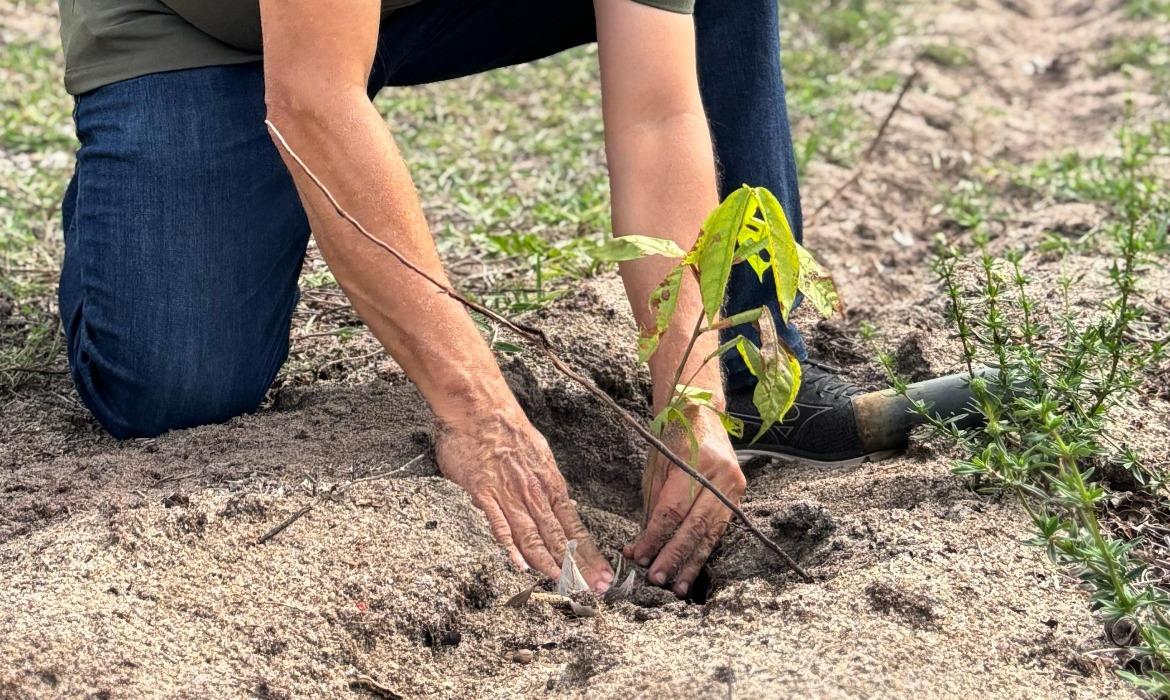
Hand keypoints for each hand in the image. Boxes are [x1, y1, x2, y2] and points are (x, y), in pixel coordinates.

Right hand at [435, 405, 613, 592]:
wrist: (479, 408)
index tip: (602, 575)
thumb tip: (561, 505)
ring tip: (562, 583)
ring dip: (549, 562)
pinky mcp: (485, 494)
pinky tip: (519, 564)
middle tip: (595, 589)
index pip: (574, 527)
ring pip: (533, 535)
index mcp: (550, 484)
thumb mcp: (539, 455)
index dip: (589, 554)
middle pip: (559, 536)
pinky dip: (510, 545)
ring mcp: (510, 495)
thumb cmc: (508, 430)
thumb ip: (547, 484)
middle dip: (578, 565)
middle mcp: (535, 493)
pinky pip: (500, 524)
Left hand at [623, 406, 745, 596]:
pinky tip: (694, 570)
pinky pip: (720, 529)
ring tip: (678, 587)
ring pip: (711, 533)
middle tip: (656, 578)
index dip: (655, 536)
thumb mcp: (657, 466)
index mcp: (695, 463)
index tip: (638, 555)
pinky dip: (704, 550)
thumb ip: (654, 504)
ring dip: (692, 563)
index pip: (672, 510)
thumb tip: (643, 544)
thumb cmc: (672, 440)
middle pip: (695, 525)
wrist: (703, 414)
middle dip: (674, 556)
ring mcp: (734, 485)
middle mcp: (719, 476)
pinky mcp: (739, 495)